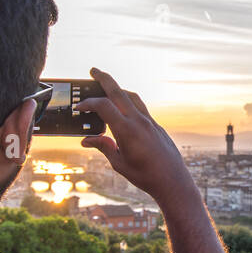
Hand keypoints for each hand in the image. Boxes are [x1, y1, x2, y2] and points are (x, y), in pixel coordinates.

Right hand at [77, 68, 197, 210]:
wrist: (173, 181)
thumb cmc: (145, 176)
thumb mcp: (119, 163)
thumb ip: (103, 147)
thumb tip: (86, 140)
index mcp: (127, 130)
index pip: (104, 106)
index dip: (88, 104)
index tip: (78, 108)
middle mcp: (139, 121)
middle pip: (119, 92)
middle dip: (104, 79)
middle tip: (93, 70)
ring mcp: (150, 122)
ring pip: (132, 97)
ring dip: (119, 88)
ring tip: (108, 86)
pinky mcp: (156, 126)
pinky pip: (140, 107)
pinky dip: (129, 101)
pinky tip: (124, 107)